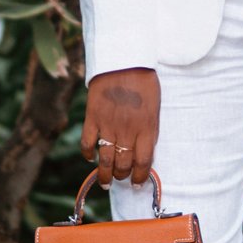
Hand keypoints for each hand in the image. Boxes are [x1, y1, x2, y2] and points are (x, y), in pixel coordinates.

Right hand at [82, 66, 159, 190]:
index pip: (143, 162)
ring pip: (105, 160)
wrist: (124, 60)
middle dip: (122, 176)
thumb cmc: (144, 82)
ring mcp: (108, 125)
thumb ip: (149, 130)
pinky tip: (91, 157)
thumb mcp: (155, 108)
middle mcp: (128, 130)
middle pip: (123, 164)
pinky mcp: (92, 117)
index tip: (137, 183)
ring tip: (105, 181)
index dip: (139, 177)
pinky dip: (88, 154)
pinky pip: (88, 143)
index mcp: (147, 128)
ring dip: (105, 174)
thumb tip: (144, 153)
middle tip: (120, 179)